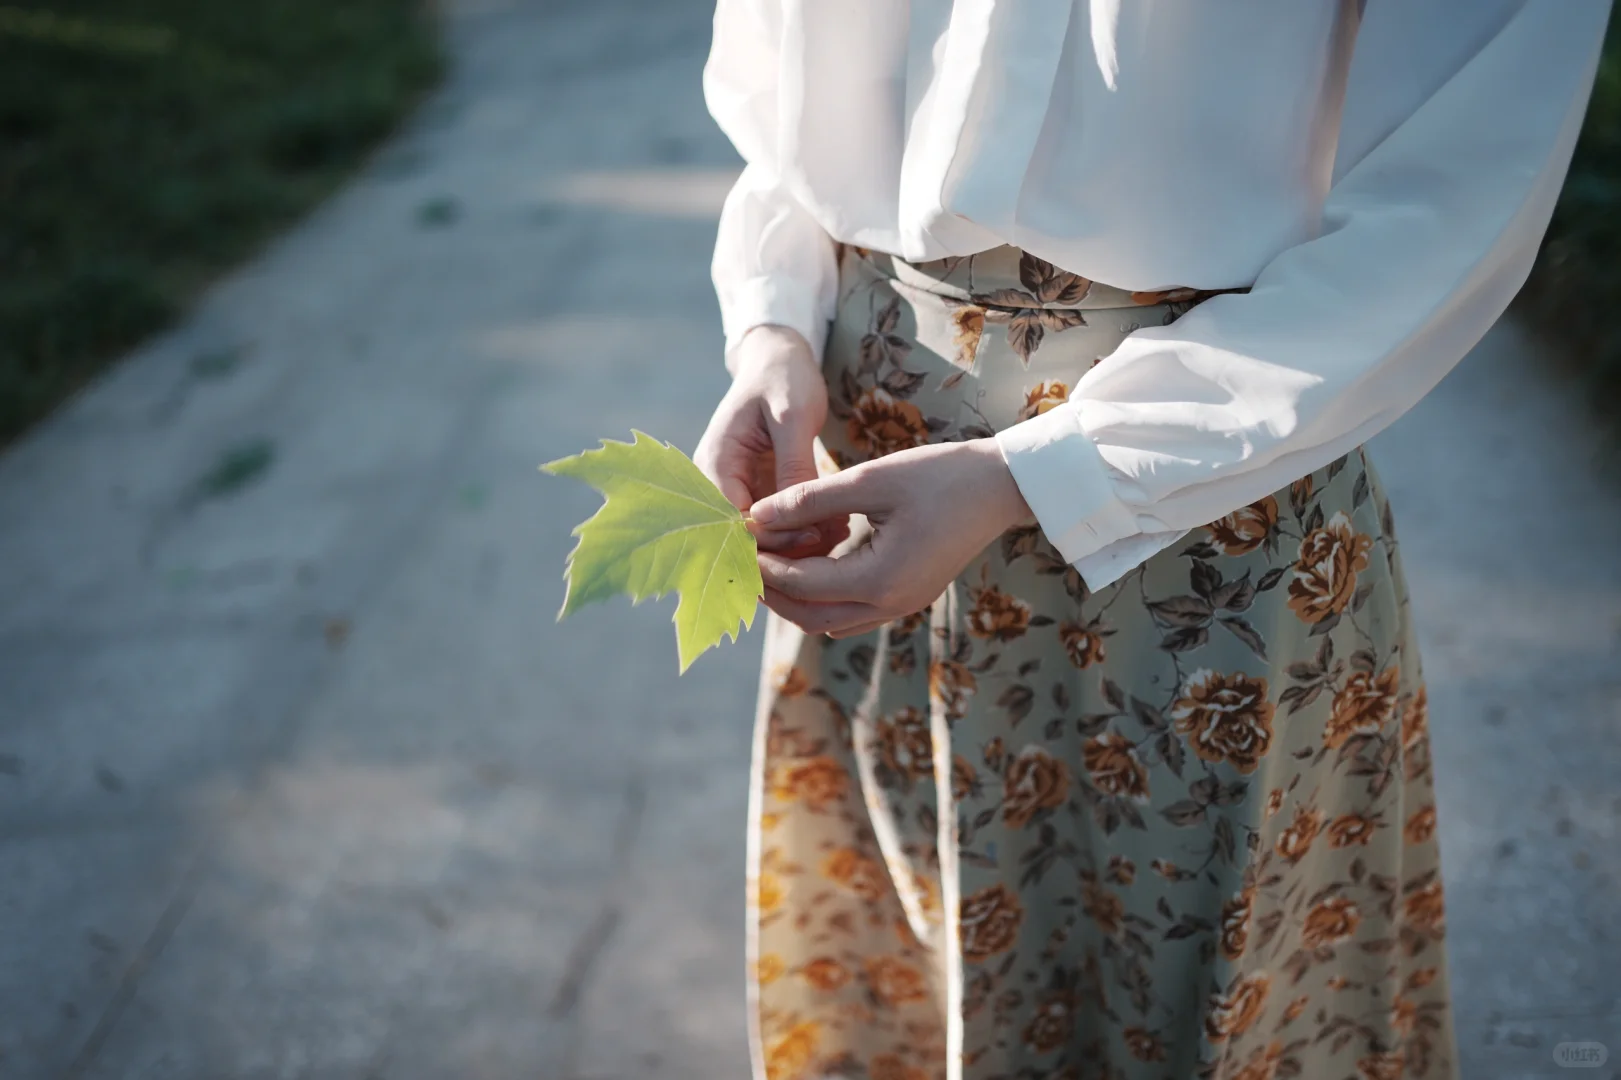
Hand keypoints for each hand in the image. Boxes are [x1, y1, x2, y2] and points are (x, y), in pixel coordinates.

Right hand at [694, 325, 848, 557]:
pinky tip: (837, 523)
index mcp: (716, 463)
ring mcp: (739, 487)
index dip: (771, 535)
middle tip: (834, 538)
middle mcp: (719, 482)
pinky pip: (779, 518)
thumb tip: (798, 511)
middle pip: (747, 534)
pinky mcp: (760, 489)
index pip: (733, 520)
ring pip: (765, 531)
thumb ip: (793, 464)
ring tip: (842, 531)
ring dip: (800, 538)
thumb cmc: (783, 379)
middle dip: (789, 542)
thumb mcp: (792, 416)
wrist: (779, 361)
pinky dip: (804, 524)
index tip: (813, 534)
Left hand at [750, 439, 1035, 636]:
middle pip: (810, 617)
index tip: (738, 540)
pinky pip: (852, 611)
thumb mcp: (869, 480)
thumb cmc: (940, 475)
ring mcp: (901, 605)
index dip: (764, 564)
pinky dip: (822, 595)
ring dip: (796, 597)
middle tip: (743, 560)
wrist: (1001, 487)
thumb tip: (757, 515)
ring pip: (829, 619)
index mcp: (880, 578)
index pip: (802, 584)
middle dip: (773, 591)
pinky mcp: (907, 596)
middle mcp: (890, 604)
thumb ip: (809, 500)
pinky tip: (807, 563)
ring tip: (768, 560)